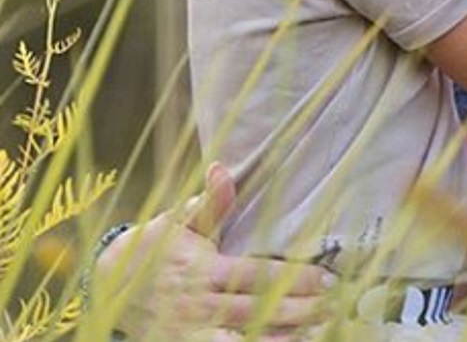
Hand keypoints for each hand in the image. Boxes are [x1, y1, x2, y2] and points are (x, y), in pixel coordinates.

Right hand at [93, 164, 332, 338]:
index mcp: (203, 270)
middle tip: (334, 304)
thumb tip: (222, 167)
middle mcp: (199, 305)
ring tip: (320, 332)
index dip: (293, 277)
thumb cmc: (155, 249)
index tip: (326, 277)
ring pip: (243, 341)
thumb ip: (210, 203)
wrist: (107, 287)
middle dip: (299, 309)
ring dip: (281, 339)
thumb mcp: (179, 223)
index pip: (257, 274)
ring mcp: (191, 333)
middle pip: (257, 310)